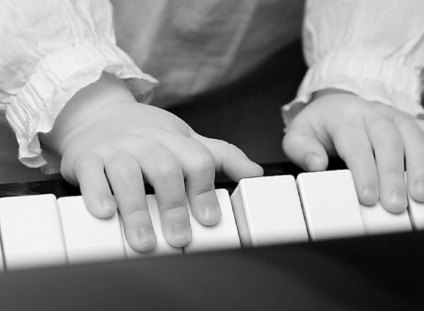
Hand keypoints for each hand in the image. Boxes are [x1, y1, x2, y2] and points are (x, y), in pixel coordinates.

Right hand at [41, 74, 262, 251]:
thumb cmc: (146, 132)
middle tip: (180, 238)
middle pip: (165, 169)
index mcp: (174, 139)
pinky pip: (91, 173)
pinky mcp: (85, 157)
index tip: (210, 220)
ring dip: (137, 210)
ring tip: (145, 242)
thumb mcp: (185, 138)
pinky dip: (97, 193)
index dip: (205, 190)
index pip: (197, 160)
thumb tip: (255, 172)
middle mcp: (146, 143)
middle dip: (174, 206)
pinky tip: (106, 213)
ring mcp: (115, 149)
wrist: (98, 112)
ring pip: (128, 174)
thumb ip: (219, 155)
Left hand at [282, 91, 423, 212]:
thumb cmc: (320, 125)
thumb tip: (316, 164)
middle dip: (393, 175)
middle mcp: (372, 113)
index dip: (363, 171)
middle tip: (394, 204)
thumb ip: (301, 149)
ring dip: (419, 166)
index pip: (355, 144)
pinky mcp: (409, 122)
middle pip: (387, 141)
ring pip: (412, 136)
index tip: (367, 197)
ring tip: (421, 195)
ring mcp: (394, 116)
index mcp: (343, 117)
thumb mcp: (299, 134)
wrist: (337, 104)